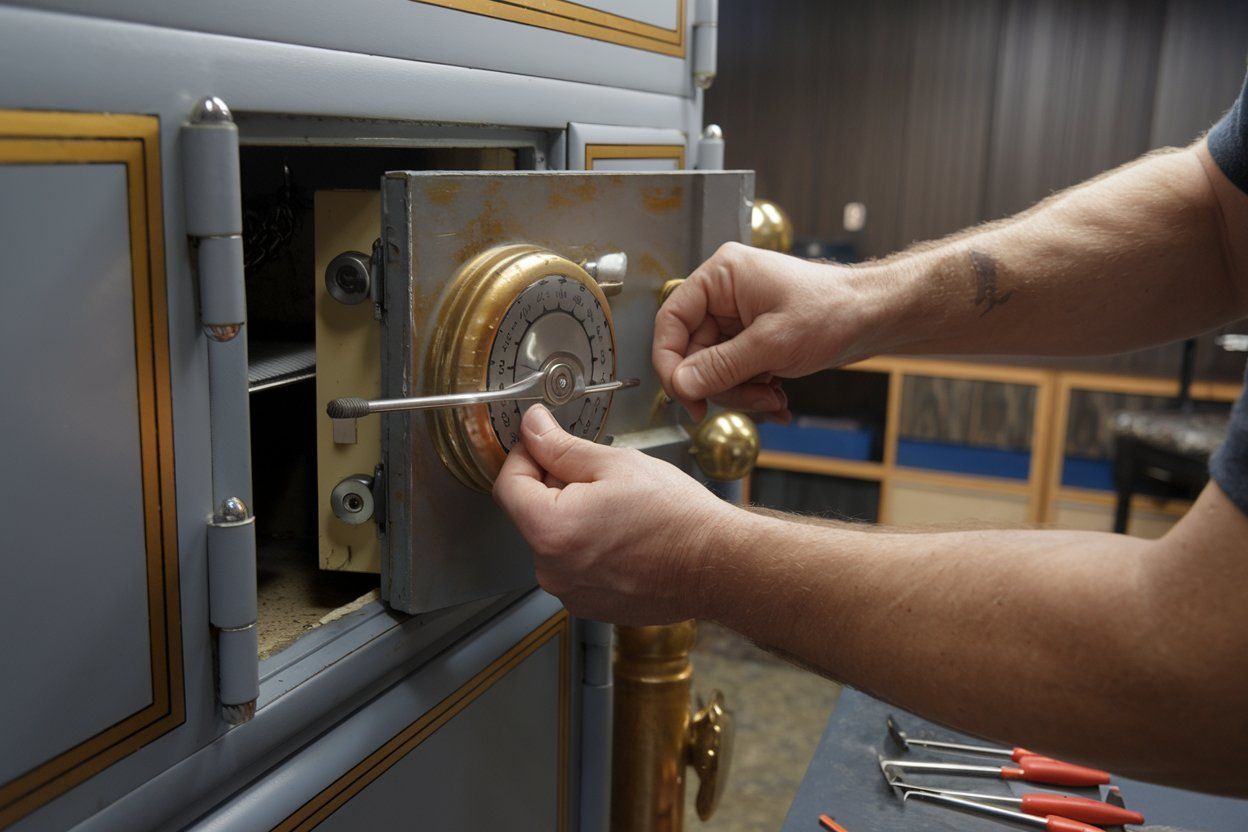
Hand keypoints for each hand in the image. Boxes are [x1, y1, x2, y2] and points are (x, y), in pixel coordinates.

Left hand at [493, 404, 735, 623]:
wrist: (718, 565)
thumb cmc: (676, 517)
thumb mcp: (614, 464)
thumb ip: (561, 446)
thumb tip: (532, 427)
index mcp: (550, 530)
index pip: (507, 485)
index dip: (524, 455)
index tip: (544, 443)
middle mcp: (552, 570)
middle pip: (531, 513)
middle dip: (555, 487)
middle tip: (600, 476)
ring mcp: (570, 593)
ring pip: (554, 539)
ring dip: (573, 517)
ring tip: (619, 509)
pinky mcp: (589, 605)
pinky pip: (573, 565)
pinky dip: (589, 546)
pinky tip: (624, 535)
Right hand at [653, 242, 885, 420]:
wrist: (877, 317)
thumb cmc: (835, 310)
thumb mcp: (772, 344)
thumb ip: (720, 366)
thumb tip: (681, 384)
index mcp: (722, 276)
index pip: (671, 320)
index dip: (670, 361)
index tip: (683, 393)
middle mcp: (725, 294)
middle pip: (694, 351)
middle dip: (721, 384)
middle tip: (749, 401)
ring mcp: (739, 317)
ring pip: (715, 368)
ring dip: (742, 392)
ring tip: (772, 399)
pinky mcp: (754, 337)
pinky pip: (736, 371)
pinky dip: (753, 390)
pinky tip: (777, 398)